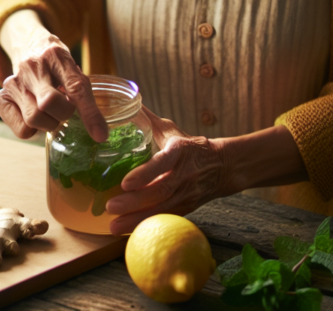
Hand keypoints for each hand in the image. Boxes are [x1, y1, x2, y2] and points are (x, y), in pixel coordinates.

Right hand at [0, 31, 107, 142]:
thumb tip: (100, 132)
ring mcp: (13, 82)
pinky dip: (32, 129)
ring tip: (50, 112)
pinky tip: (35, 115)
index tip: (99, 134)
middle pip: (49, 104)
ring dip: (48, 123)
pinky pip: (21, 129)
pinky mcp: (1, 97)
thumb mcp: (72, 67)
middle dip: (63, 114)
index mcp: (55, 55)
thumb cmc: (55, 62)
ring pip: (34, 119)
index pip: (75, 86)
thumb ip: (82, 92)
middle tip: (65, 109)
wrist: (27, 44)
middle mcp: (31, 66)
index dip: (89, 113)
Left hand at [105, 108, 225, 234]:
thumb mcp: (171, 130)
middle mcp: (183, 174)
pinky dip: (146, 225)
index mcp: (179, 151)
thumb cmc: (189, 145)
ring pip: (161, 210)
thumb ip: (148, 120)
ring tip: (113, 225)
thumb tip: (128, 101)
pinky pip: (165, 219)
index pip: (162, 163)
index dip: (145, 174)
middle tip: (111, 207)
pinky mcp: (185, 208)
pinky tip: (126, 231)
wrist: (221, 166)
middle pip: (159, 191)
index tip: (125, 182)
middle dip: (134, 202)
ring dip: (136, 220)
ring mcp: (186, 194)